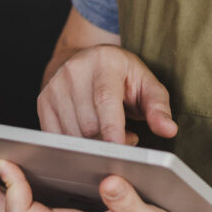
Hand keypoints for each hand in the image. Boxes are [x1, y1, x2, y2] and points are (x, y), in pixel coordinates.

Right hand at [38, 44, 177, 144]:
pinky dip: (74, 146)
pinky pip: (56, 136)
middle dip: (108, 142)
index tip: (119, 151)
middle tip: (127, 138)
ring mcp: (54, 86)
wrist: (87, 60)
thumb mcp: (147, 84)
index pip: (105, 100)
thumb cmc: (122, 76)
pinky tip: (89, 136)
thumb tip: (169, 130)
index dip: (112, 128)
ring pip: (71, 134)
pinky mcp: (42, 101)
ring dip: (92, 145)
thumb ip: (159, 108)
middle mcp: (74, 71)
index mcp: (104, 62)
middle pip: (88, 124)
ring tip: (109, 134)